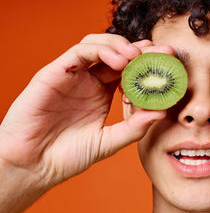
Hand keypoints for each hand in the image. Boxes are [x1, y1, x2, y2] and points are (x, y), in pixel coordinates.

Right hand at [0, 34, 168, 187]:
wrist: (34, 166)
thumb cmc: (67, 156)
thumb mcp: (108, 143)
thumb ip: (133, 129)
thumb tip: (161, 113)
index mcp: (102, 93)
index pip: (129, 71)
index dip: (148, 65)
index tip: (170, 64)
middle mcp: (89, 81)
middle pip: (118, 54)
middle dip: (142, 51)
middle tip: (165, 53)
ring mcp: (72, 76)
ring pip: (98, 46)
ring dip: (121, 46)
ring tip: (139, 57)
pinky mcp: (54, 73)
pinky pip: (79, 52)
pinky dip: (101, 51)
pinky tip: (119, 61)